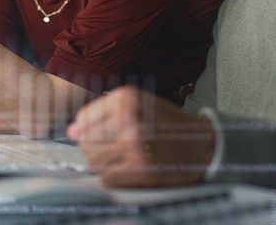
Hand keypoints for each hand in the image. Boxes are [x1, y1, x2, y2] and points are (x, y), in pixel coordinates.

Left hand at [67, 86, 215, 187]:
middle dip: (94, 149)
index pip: (84, 118)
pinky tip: (127, 171)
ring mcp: (132, 143)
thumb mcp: (140, 106)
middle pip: (86, 141)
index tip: (94, 136)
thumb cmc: (170, 124)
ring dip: (103, 164)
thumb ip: (105, 114)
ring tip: (121, 160)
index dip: (85, 131)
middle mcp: (127, 117)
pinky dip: (113, 177)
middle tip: (113, 151)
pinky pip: (106, 177)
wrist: (203, 144)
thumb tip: (71, 131)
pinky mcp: (139, 168)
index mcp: (125, 97)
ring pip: (93, 160)